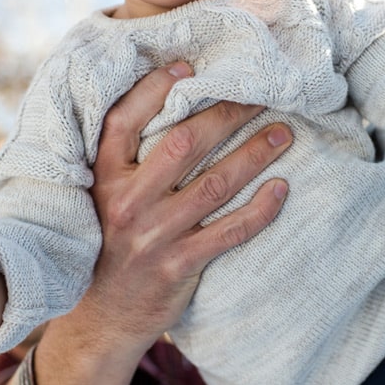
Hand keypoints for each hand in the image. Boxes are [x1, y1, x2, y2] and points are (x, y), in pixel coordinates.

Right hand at [34, 62, 290, 384]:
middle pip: (183, 144)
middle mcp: (127, 203)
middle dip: (227, 113)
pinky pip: (230, 232)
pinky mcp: (179, 265)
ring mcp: (154, 236)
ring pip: (215, 184)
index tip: (189, 66)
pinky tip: (282, 189)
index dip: (156, 90)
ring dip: (255, 153)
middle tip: (262, 93)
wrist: (103, 317)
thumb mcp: (100, 196)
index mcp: (103, 178)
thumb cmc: (107, 241)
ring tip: (285, 132)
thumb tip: (163, 104)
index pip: (125, 122)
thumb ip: (122, 158)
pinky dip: (261, 210)